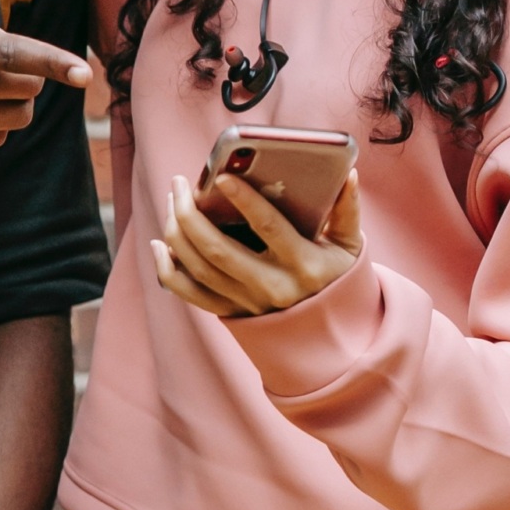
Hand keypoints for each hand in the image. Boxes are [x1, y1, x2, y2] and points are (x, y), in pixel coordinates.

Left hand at [152, 171, 362, 316]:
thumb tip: (348, 173)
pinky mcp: (232, 313)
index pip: (269, 229)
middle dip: (191, 214)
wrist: (330, 336)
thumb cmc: (337, 278)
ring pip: (200, 268)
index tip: (222, 176)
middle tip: (178, 183)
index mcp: (303, 265)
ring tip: (172, 200)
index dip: (245, 201)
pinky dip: (168, 270)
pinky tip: (160, 243)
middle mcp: (272, 287)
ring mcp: (248, 303)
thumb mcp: (349, 247)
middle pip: (219, 250)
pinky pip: (191, 294)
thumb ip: (347, 210)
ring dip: (177, 232)